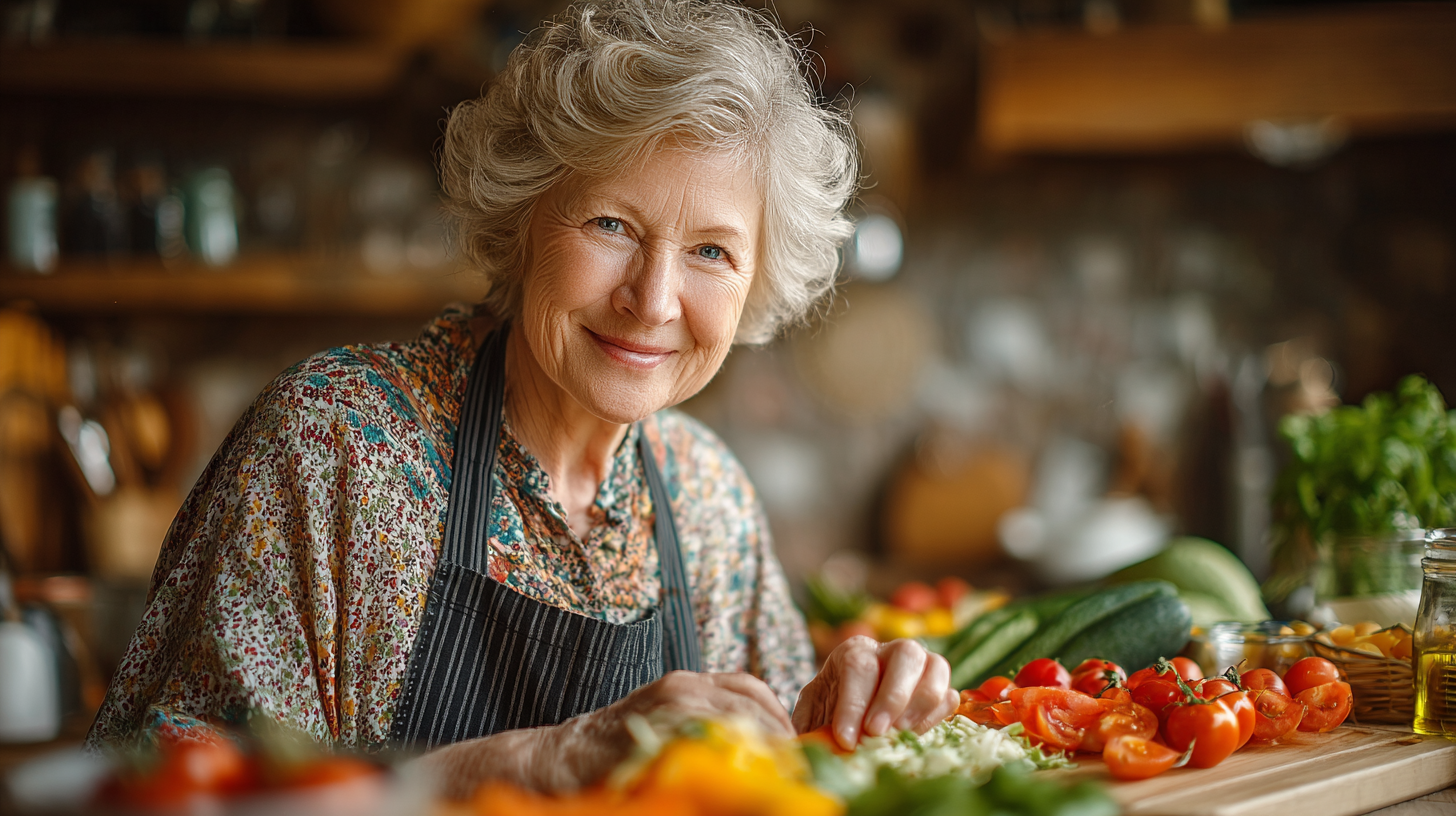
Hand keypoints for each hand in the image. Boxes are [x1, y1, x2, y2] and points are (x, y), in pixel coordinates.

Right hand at [425, 671, 792, 796]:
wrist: (560, 758)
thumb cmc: (616, 748)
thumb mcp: (667, 725)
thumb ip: (706, 727)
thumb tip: (760, 754)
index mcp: (688, 683)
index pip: (752, 688)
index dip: (779, 716)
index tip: (796, 747)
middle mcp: (683, 686)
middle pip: (753, 699)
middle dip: (781, 732)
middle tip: (797, 765)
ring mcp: (669, 707)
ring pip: (739, 717)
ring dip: (766, 745)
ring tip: (779, 774)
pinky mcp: (657, 733)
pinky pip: (708, 742)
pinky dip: (732, 759)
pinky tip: (741, 779)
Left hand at [792, 636, 957, 750]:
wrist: (849, 716)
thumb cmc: (828, 712)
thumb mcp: (812, 714)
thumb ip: (813, 725)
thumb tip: (812, 745)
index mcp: (854, 651)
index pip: (858, 666)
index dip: (853, 704)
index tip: (845, 739)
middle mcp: (890, 650)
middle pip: (906, 654)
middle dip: (893, 696)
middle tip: (876, 732)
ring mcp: (920, 666)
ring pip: (936, 666)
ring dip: (921, 704)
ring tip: (900, 735)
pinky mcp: (939, 688)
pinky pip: (949, 695)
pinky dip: (937, 716)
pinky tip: (916, 735)